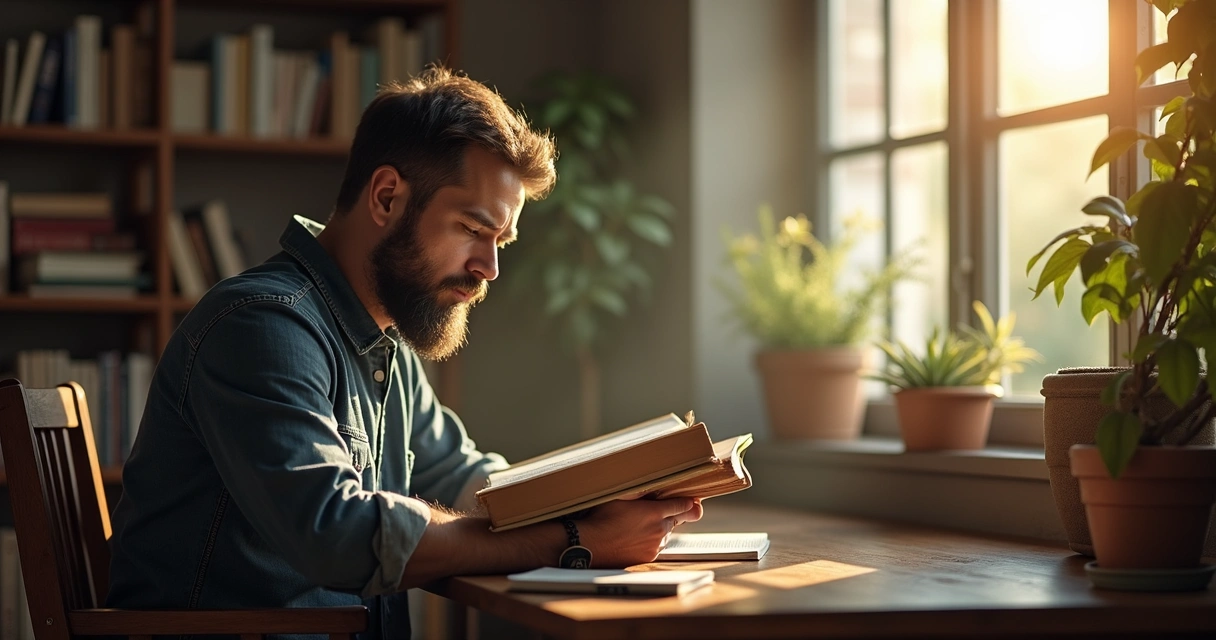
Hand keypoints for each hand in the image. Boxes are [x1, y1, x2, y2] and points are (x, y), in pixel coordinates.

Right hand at [576, 497, 703, 567]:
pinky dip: (650, 541)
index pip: (682, 505)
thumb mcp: (621, 495)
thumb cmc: (601, 517)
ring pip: (665, 534)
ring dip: (659, 528)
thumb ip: (642, 491)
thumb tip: (656, 487)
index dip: (689, 502)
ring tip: (638, 525)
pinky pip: (655, 546)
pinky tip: (634, 536)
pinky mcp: (648, 557)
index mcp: (655, 512)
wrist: (590, 544)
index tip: (693, 501)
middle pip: (676, 520)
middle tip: (660, 509)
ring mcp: (655, 546)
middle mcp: (659, 530)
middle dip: (672, 514)